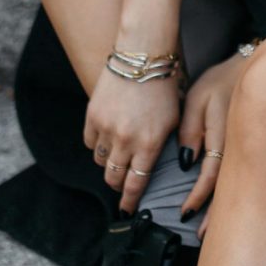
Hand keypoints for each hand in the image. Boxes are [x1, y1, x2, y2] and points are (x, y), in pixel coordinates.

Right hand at [84, 37, 186, 214]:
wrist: (142, 56)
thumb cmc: (164, 87)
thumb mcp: (174, 119)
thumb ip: (166, 146)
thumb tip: (164, 168)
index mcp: (150, 143)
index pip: (136, 182)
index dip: (130, 200)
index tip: (127, 210)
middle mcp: (126, 139)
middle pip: (114, 177)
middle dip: (118, 185)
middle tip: (122, 186)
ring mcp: (106, 128)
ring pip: (100, 162)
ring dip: (108, 164)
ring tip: (117, 160)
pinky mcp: (92, 116)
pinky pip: (90, 143)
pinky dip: (97, 146)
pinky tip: (107, 140)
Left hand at [176, 49, 250, 236]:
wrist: (254, 69)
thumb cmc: (222, 82)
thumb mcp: (197, 99)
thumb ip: (190, 129)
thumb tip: (186, 160)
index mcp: (224, 138)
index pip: (210, 176)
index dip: (198, 197)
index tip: (185, 212)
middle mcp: (239, 149)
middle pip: (227, 190)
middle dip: (215, 215)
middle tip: (203, 237)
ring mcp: (247, 150)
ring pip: (235, 186)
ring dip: (225, 209)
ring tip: (214, 231)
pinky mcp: (248, 148)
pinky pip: (239, 177)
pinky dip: (232, 194)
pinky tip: (228, 205)